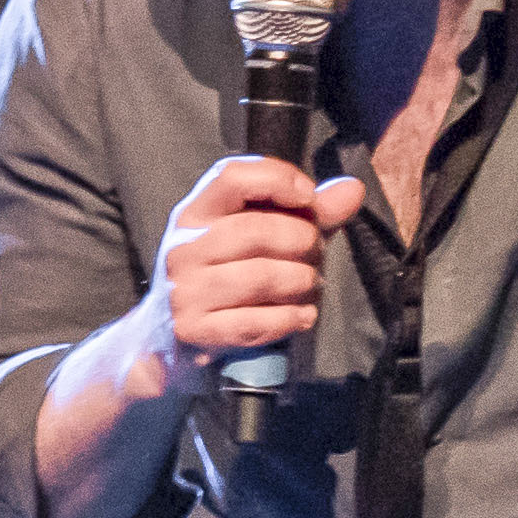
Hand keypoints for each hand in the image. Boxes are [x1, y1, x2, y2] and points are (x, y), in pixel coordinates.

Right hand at [152, 154, 350, 372]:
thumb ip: (305, 214)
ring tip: (310, 286)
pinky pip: (255, 321)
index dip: (278, 179)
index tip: (309, 198)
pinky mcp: (192, 329)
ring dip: (301, 283)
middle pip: (257, 230)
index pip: (232, 177)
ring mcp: (184, 289)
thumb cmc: (222, 280)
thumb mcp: (256, 240)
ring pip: (261, 277)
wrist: (165, 340)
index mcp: (196, 213)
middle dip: (303, 242)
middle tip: (316, 255)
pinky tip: (302, 316)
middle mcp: (184, 247)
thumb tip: (352, 190)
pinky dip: (289, 319)